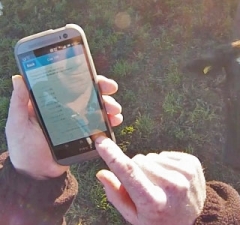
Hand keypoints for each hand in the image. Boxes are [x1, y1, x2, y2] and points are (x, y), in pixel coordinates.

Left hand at [5, 75, 122, 179]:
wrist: (36, 173)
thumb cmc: (22, 147)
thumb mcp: (17, 123)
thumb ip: (19, 103)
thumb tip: (18, 78)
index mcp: (52, 102)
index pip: (69, 85)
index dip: (84, 78)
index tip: (96, 77)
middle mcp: (67, 109)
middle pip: (88, 95)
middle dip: (102, 90)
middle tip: (112, 90)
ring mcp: (77, 122)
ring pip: (96, 109)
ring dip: (109, 106)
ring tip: (115, 111)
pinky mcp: (84, 135)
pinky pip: (99, 126)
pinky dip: (109, 122)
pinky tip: (114, 122)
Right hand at [95, 137, 205, 224]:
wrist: (195, 219)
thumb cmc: (158, 219)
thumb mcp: (134, 216)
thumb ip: (116, 195)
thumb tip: (101, 173)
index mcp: (154, 202)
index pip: (129, 173)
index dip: (113, 156)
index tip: (101, 142)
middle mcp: (172, 185)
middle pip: (138, 160)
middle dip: (135, 169)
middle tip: (145, 186)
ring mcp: (185, 173)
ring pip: (151, 157)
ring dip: (150, 167)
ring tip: (159, 184)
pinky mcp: (192, 163)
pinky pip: (164, 154)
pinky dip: (162, 164)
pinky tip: (169, 178)